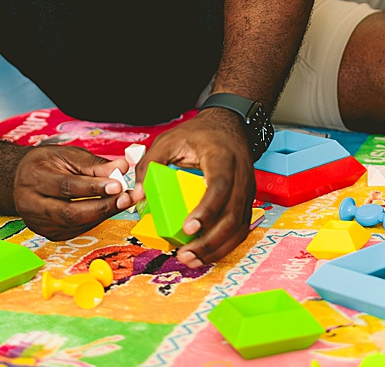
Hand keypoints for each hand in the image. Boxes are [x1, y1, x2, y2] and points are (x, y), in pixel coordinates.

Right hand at [14, 144, 130, 239]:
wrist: (21, 180)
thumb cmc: (46, 164)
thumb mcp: (67, 155)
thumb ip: (94, 164)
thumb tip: (121, 167)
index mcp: (34, 178)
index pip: (66, 187)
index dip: (94, 188)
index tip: (118, 185)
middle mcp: (32, 204)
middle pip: (70, 212)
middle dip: (102, 206)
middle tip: (126, 197)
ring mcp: (40, 223)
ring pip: (75, 224)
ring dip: (104, 213)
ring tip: (124, 201)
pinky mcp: (49, 233)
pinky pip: (77, 229)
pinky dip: (95, 219)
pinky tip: (108, 208)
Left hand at [119, 108, 256, 267]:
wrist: (229, 124)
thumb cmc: (200, 133)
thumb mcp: (169, 140)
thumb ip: (150, 164)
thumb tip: (137, 194)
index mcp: (222, 157)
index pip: (219, 186)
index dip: (206, 210)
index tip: (188, 228)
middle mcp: (240, 175)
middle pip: (231, 214)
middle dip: (209, 240)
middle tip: (185, 254)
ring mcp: (246, 189)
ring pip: (238, 226)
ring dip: (217, 248)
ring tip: (192, 259)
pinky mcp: (246, 200)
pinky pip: (239, 227)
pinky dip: (224, 245)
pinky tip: (205, 253)